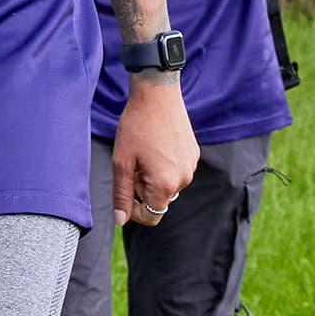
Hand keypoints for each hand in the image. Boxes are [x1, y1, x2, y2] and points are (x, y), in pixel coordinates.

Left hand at [112, 78, 198, 225]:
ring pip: (167, 186)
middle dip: (142, 190)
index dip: (133, 211)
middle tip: (132, 164)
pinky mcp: (194, 154)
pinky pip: (177, 171)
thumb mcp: (122, 162)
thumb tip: (120, 221)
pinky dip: (164, 166)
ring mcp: (191, 166)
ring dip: (153, 178)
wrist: (157, 94)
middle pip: (159, 201)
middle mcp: (184, 179)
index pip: (151, 217)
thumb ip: (121, 194)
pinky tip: (155, 146)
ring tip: (144, 154)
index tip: (124, 191)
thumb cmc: (136, 126)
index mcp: (165, 184)